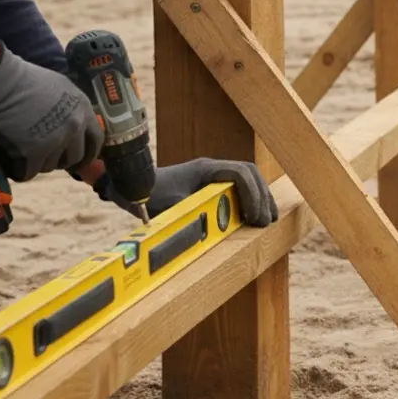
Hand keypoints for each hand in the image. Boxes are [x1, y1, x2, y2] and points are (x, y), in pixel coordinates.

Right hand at [0, 43, 103, 181]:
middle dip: (62, 160)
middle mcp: (74, 127)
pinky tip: (14, 167)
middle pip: (75, 157)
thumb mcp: (60, 87)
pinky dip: (21, 172)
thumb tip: (70, 122)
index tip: (82, 159)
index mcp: (83, 109)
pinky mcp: (34, 152)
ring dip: (39, 164)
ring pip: (51, 165)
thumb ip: (69, 106)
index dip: (89, 152)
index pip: (96, 139)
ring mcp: (56, 140)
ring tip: (25, 155)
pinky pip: (29, 172)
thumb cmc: (24, 79)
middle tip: (47, 157)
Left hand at [98, 157, 278, 226]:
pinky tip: (254, 217)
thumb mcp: (169, 208)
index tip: (254, 217)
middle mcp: (212, 168)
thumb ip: (190, 216)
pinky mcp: (211, 186)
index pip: (241, 172)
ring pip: (248, 180)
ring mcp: (212, 175)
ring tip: (268, 220)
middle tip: (266, 221)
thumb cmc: (147, 195)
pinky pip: (239, 188)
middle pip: (250, 174)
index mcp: (205, 168)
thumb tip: (209, 230)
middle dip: (263, 197)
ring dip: (260, 198)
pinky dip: (251, 201)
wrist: (129, 187)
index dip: (253, 194)